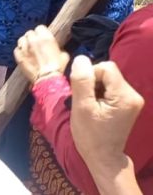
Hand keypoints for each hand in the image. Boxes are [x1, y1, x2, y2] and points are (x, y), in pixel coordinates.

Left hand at [13, 25, 68, 84]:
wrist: (47, 79)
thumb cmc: (57, 68)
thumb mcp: (64, 54)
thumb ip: (58, 47)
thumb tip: (56, 47)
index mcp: (45, 37)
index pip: (40, 27)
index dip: (42, 33)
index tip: (43, 37)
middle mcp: (33, 40)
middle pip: (30, 33)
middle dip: (33, 38)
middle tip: (36, 44)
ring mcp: (24, 48)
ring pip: (21, 39)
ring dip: (25, 43)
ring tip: (29, 49)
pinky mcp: (18, 56)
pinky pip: (16, 49)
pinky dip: (20, 52)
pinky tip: (24, 56)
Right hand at [70, 55, 143, 170]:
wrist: (103, 156)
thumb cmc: (90, 135)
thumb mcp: (81, 107)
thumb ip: (81, 81)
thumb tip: (81, 58)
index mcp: (125, 96)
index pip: (106, 67)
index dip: (90, 76)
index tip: (83, 94)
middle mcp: (134, 95)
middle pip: (108, 72)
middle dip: (93, 82)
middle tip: (86, 101)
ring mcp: (133, 99)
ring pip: (109, 79)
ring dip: (95, 87)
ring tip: (91, 105)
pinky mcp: (129, 103)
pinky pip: (112, 87)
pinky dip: (101, 93)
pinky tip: (96, 107)